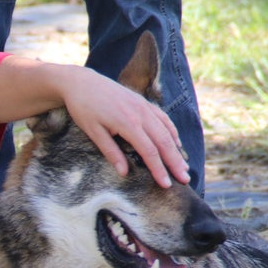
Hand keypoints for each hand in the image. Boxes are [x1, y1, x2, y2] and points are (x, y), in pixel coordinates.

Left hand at [60, 67, 190, 187]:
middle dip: (175, 162)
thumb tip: (124, 173)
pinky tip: (176, 144)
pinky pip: (163, 119)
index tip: (166, 184)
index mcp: (128, 123)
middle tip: (185, 179)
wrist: (82, 83)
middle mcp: (141, 114)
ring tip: (184, 166)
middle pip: (164, 142)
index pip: (149, 151)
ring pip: (166, 131)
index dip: (159, 169)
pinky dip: (172, 132)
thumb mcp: (93, 132)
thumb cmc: (84, 108)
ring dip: (177, 150)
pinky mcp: (143, 102)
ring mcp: (144, 106)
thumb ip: (111, 152)